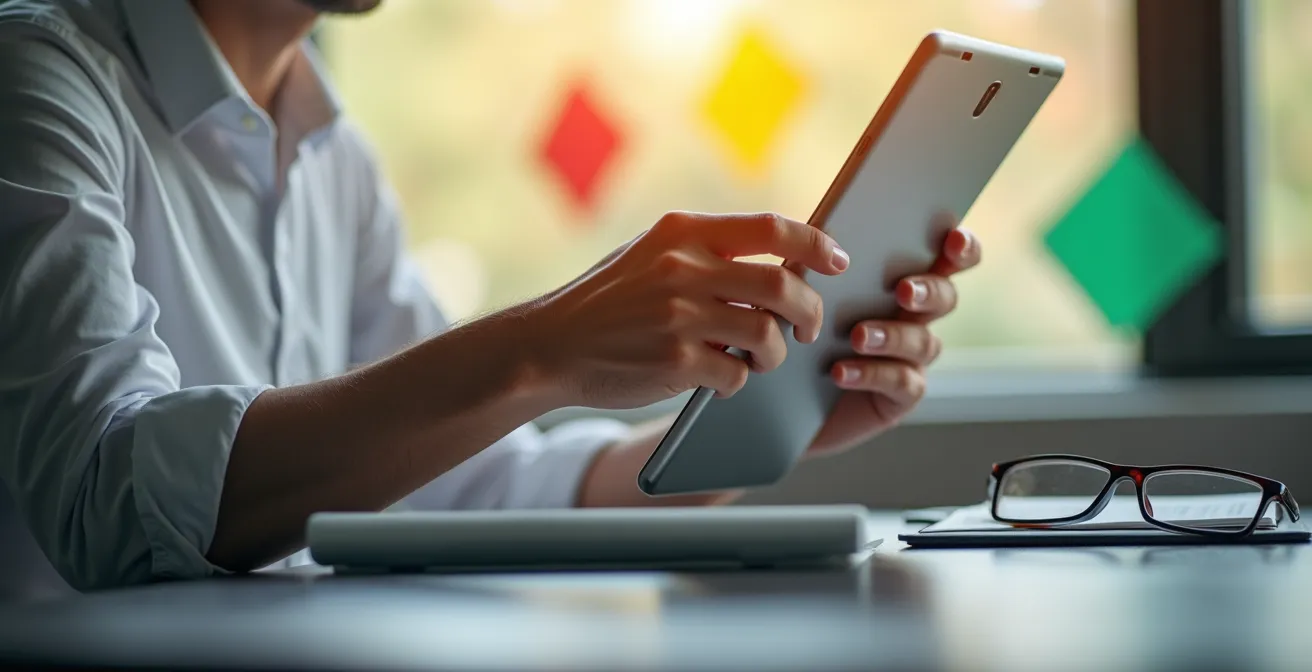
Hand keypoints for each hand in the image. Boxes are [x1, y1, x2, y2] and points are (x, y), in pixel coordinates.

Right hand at [530, 211, 848, 408]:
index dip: (815, 244)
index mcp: (683, 232)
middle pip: (781, 286)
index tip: (836, 261)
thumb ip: (705, 249)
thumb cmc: (608, 302)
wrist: (549, 347)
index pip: (771, 228)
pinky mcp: (675, 361)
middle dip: (808, 312)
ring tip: (760, 359)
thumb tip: (778, 255)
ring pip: (766, 334)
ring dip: (775, 353)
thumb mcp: (650, 253)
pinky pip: (737, 374)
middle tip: (808, 328)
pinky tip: (722, 380)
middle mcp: (683, 268)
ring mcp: (679, 315)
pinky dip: (739, 382)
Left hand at [804, 224, 980, 456]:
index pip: (950, 259)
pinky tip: (840, 371)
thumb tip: (824, 238)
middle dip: (928, 291)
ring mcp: (914, 358)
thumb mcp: (812, 294)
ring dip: (891, 336)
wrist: (789, 397)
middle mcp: (917, 318)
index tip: (954, 239)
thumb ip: (828, 265)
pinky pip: (900, 382)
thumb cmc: (804, 331)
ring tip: (857, 336)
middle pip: (946, 297)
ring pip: (922, 342)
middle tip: (902, 291)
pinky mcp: (901, 395)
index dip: (962, 249)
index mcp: (905, 281)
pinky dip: (871, 373)